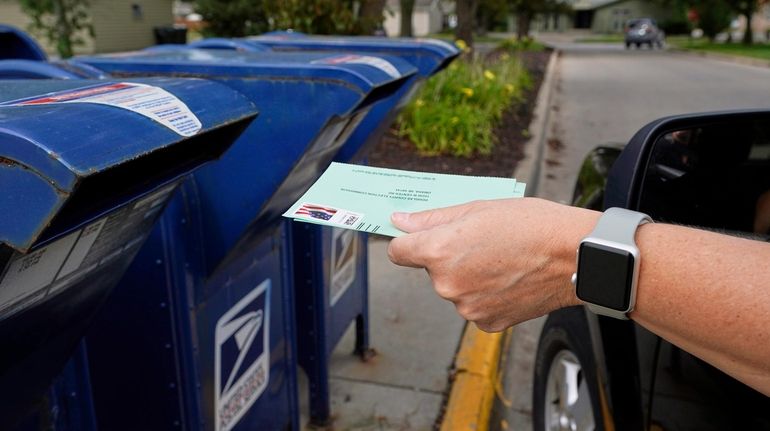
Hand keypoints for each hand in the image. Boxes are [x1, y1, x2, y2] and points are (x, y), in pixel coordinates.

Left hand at [387, 198, 598, 331]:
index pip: (398, 252)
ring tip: (503, 260)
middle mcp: (447, 284)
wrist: (575, 256)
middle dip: (450, 257)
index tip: (419, 238)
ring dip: (469, 276)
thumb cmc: (532, 225)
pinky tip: (509, 279)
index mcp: (439, 252)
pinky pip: (475, 305)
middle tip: (483, 242)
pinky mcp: (486, 322)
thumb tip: (400, 221)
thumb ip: (433, 219)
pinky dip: (487, 294)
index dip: (409, 242)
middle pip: (432, 270)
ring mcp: (466, 307)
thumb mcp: (478, 208)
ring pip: (455, 288)